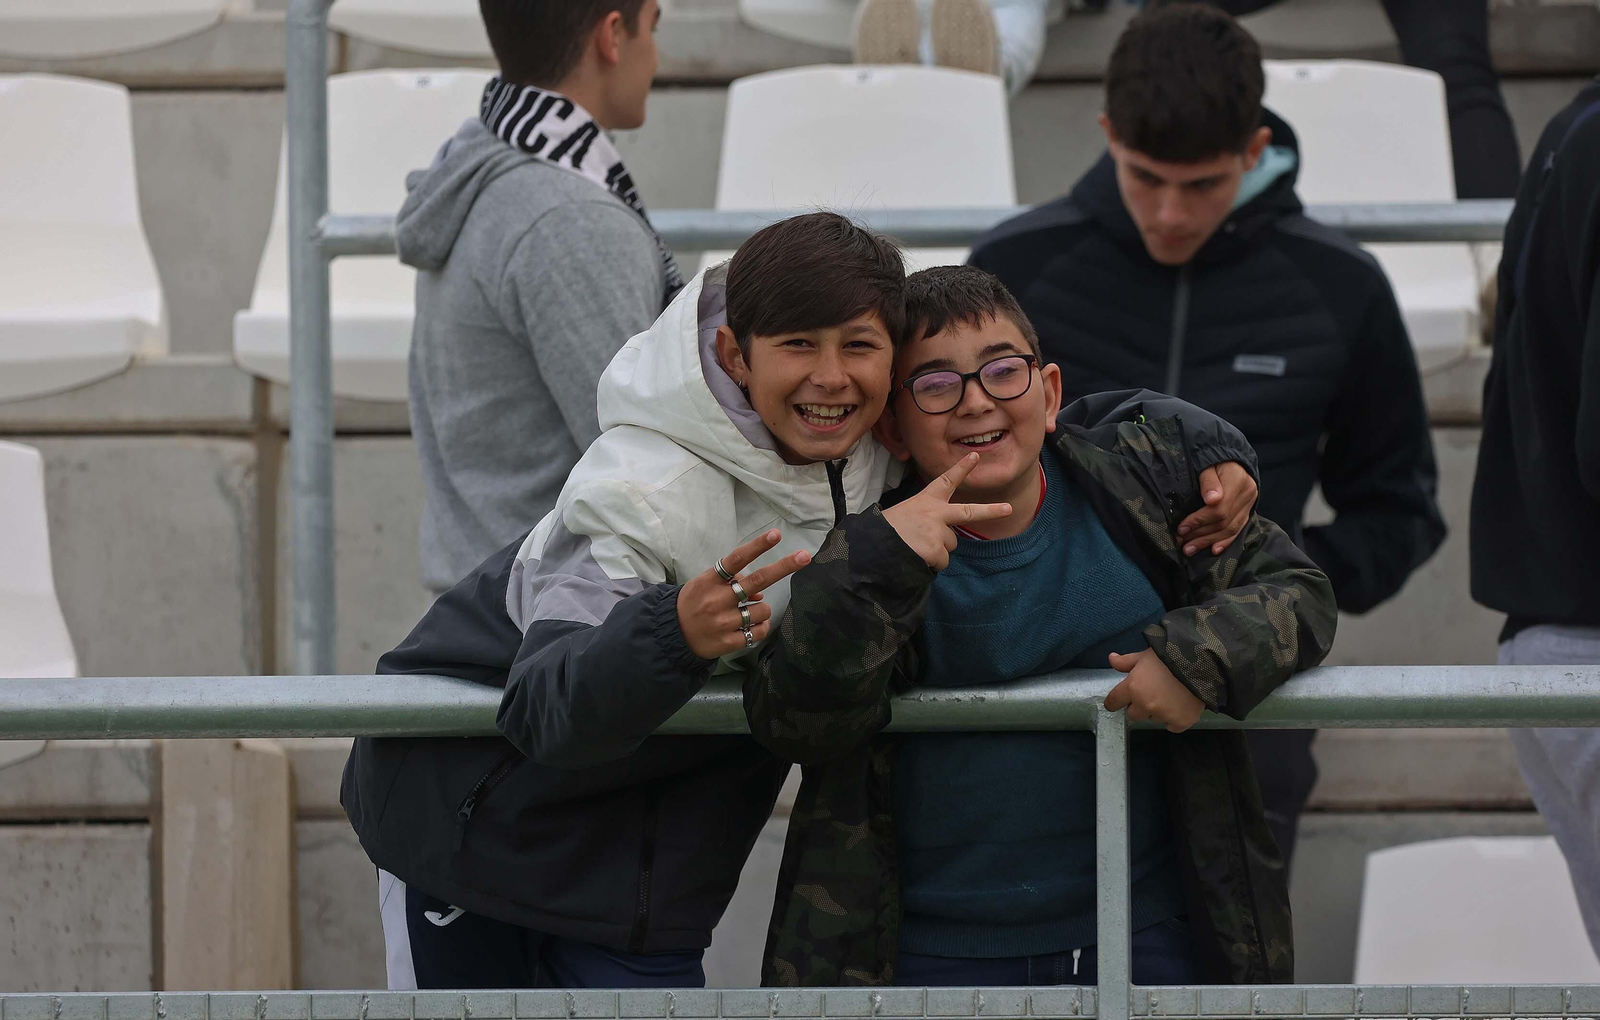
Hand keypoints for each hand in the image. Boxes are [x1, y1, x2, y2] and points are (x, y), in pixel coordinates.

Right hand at [677, 530, 811, 658]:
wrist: (673, 635)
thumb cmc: (695, 603)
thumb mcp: (705, 585)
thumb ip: (731, 581)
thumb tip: (761, 591)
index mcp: (709, 581)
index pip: (735, 560)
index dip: (757, 546)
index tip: (776, 535)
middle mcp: (717, 600)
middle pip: (757, 580)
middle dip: (784, 566)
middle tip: (805, 556)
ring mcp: (723, 622)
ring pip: (763, 609)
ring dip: (762, 609)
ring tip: (745, 612)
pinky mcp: (729, 642)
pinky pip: (759, 631)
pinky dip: (760, 626)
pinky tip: (748, 626)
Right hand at [881, 454, 1012, 570]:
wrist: (872, 547)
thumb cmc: (886, 531)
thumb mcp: (905, 515)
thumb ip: (926, 519)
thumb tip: (942, 539)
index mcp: (926, 500)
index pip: (946, 481)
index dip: (962, 469)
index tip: (975, 457)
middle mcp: (935, 512)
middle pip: (968, 512)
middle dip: (991, 510)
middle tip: (1008, 509)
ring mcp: (938, 530)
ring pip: (950, 544)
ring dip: (937, 550)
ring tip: (916, 547)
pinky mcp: (936, 549)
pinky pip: (942, 561)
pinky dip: (931, 564)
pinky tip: (916, 557)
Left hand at [1103, 649, 1204, 732]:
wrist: (1203, 664)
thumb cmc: (1170, 655)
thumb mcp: (1145, 655)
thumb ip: (1126, 661)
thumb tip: (1111, 658)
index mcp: (1132, 687)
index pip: (1113, 701)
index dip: (1114, 701)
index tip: (1117, 701)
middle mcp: (1145, 705)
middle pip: (1133, 714)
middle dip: (1139, 705)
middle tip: (1151, 693)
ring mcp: (1163, 715)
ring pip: (1153, 719)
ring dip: (1157, 711)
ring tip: (1169, 696)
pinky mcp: (1180, 723)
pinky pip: (1172, 726)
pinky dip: (1174, 719)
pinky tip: (1180, 706)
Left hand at [1177, 462, 1256, 556]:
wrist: (1232, 458)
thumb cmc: (1214, 461)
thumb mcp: (1208, 465)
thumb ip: (1208, 482)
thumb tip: (1211, 500)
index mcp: (1237, 482)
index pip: (1219, 509)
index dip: (1199, 521)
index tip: (1181, 528)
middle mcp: (1247, 495)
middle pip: (1223, 522)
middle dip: (1200, 534)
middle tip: (1181, 542)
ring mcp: (1250, 504)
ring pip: (1230, 529)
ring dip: (1208, 541)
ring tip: (1189, 550)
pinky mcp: (1248, 511)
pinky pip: (1238, 530)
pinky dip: (1225, 541)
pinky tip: (1214, 550)